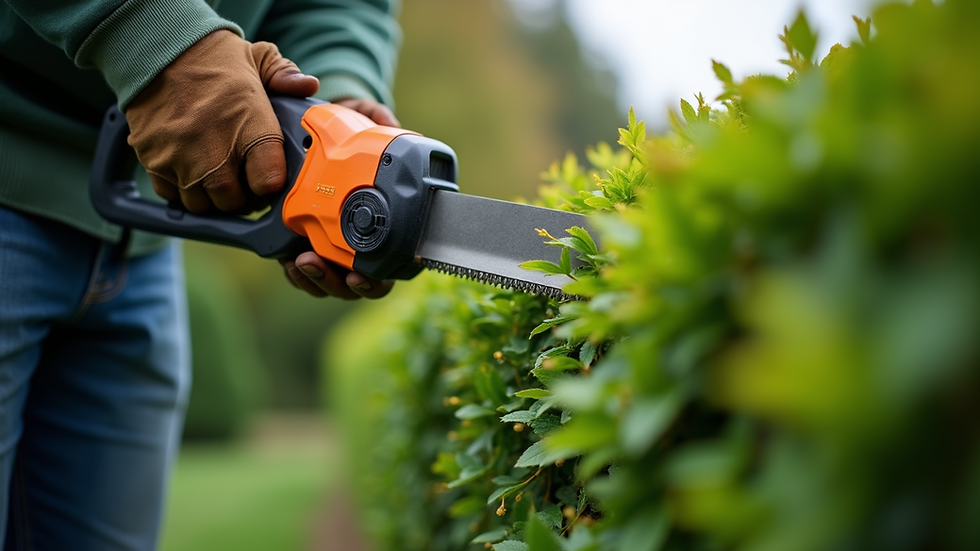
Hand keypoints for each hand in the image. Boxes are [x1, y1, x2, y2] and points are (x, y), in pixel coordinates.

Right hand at [125, 30, 318, 212]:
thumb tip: (308, 86)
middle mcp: (214, 147)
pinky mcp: (153, 159)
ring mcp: (180, 156)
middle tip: (240, 180)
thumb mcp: (257, 58)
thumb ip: (285, 76)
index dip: (270, 184)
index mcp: (249, 124)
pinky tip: (189, 171)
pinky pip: (170, 194)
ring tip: (214, 175)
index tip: (267, 178)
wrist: (155, 47)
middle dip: (239, 196)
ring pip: (200, 203)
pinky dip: (180, 189)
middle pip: (232, 200)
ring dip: (210, 196)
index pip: (268, 181)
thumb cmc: (212, 58)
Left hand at [280, 97, 398, 298]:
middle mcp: (358, 242)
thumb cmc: (351, 132)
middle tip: (329, 268)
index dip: (375, 280)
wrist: (321, 132)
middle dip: (340, 283)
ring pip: (329, 282)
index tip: (360, 274)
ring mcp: (332, 245)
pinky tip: (289, 262)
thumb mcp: (363, 116)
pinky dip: (298, 275)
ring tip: (302, 262)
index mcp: (381, 226)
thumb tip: (392, 125)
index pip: (385, 268)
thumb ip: (377, 117)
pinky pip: (304, 272)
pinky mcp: (306, 243)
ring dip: (317, 280)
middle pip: (355, 283)